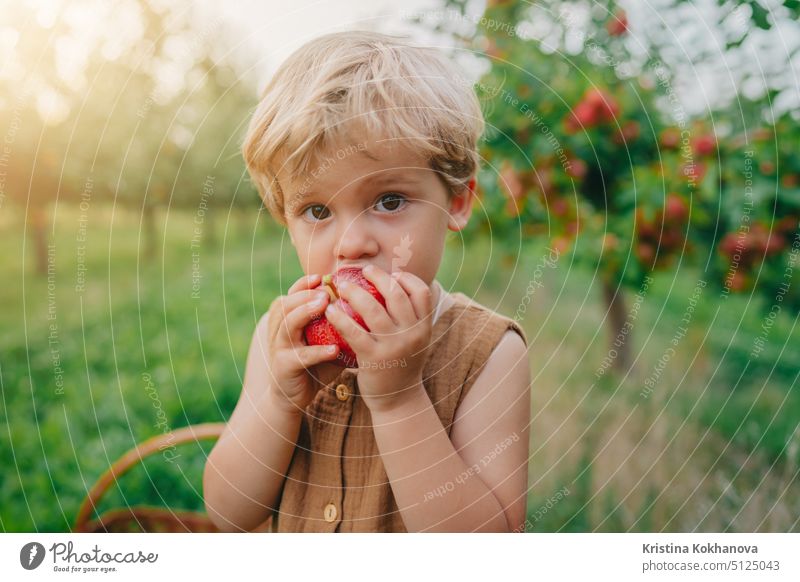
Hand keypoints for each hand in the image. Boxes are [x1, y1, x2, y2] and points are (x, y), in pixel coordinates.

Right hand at [265, 274, 339, 414]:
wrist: (294, 396)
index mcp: (287, 319)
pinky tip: (334, 349)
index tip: (322, 277)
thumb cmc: (315, 364)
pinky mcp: (284, 367)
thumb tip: (369, 306)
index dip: (303, 284)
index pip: (291, 294)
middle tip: (326, 292)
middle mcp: (279, 330)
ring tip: (326, 307)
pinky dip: (317, 352)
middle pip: (285, 305)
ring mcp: (279, 348)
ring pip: (287, 325)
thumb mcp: (325, 340)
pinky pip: (301, 357)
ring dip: (305, 314)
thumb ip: (338, 324)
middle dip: (305, 295)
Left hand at [323, 266, 433, 412]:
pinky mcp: (374, 358)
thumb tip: (398, 286)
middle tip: (363, 270)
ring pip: (373, 308)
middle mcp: (412, 334)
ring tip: (342, 286)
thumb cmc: (402, 365)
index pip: (422, 292)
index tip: (393, 274)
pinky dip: (340, 317)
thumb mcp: (415, 341)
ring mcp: (394, 346)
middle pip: (396, 294)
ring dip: (355, 292)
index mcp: (425, 327)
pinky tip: (330, 310)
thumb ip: (411, 318)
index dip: (407, 278)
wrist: (398, 401)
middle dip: (378, 277)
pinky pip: (354, 331)